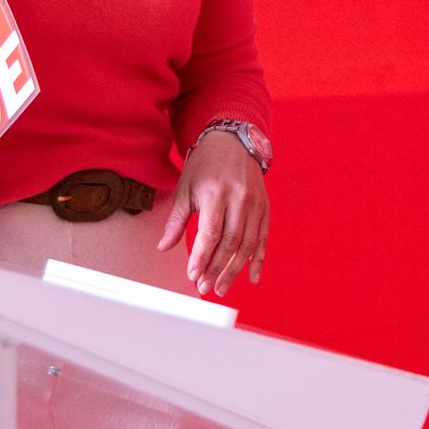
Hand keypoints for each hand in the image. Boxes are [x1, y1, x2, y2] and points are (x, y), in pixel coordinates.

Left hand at [157, 129, 268, 296]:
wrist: (232, 141)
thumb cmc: (204, 166)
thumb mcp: (185, 188)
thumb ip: (177, 220)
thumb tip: (164, 247)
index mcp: (215, 192)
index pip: (210, 232)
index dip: (201, 257)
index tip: (192, 275)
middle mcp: (239, 197)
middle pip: (230, 242)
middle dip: (217, 268)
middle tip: (205, 287)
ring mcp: (255, 203)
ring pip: (248, 244)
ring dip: (234, 270)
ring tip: (221, 287)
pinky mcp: (265, 207)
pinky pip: (263, 238)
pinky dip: (258, 260)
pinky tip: (252, 278)